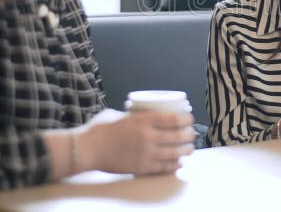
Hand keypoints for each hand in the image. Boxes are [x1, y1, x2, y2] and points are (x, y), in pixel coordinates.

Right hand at [80, 110, 195, 174]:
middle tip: (192, 134)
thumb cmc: (100, 129)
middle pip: (178, 136)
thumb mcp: (119, 114)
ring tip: (190, 149)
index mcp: (143, 120)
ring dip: (186, 151)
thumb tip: (142, 114)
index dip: (186, 119)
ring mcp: (146, 153)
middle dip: (189, 135)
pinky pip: (164, 167)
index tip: (190, 119)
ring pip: (174, 153)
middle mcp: (148, 136)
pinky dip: (174, 165)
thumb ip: (134, 116)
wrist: (87, 149)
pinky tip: (179, 162)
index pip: (173, 119)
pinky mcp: (141, 167)